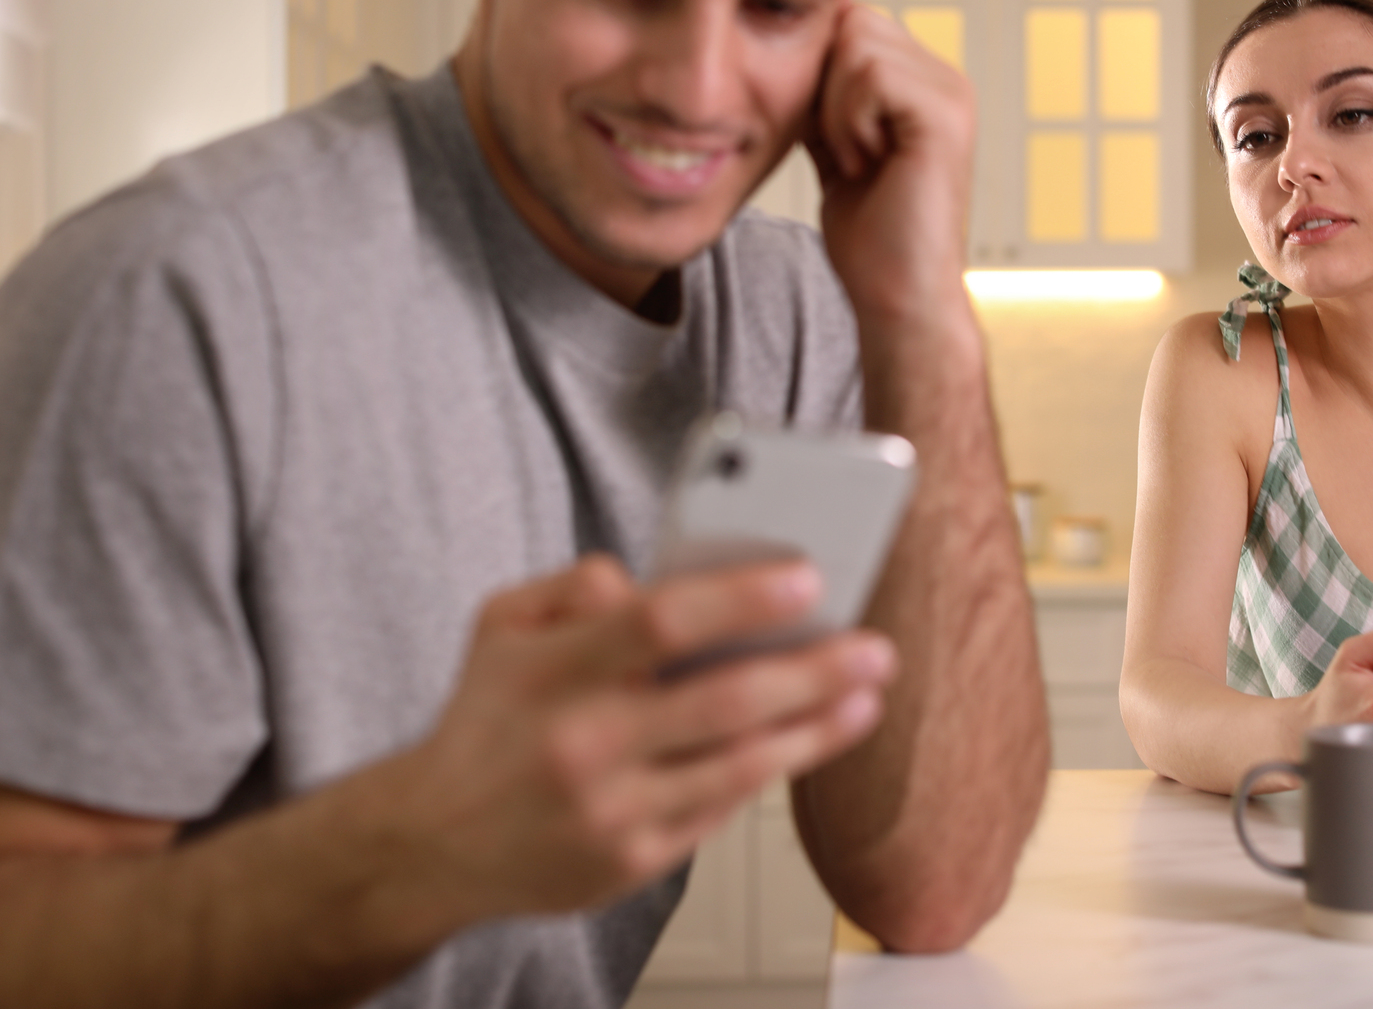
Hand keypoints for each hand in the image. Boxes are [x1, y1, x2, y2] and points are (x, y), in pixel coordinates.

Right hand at [385, 555, 895, 928]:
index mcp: (552, 672)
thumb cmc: (489, 717)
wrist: (431, 843)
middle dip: (814, 670)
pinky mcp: (632, 862)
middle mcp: (583, 744)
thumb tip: (655, 575)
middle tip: (875, 647)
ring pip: (740, 764)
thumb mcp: (504, 623)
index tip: (807, 578)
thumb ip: (577, 584)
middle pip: (724, 700)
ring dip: (817, 728)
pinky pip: (721, 808)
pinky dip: (769, 769)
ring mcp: (611, 811)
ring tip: (865, 695)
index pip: (660, 623)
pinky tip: (807, 739)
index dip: (741, 598)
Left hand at [807, 3, 977, 323]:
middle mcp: (945, 80)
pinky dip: (850, 119)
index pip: (852, 24)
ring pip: (857, 42)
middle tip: (842, 151)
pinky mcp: (945, 113)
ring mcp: (950, 93)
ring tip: (857, 161)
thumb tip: (789, 54)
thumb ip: (826, 102)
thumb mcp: (836, 151)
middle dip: (824, 84)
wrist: (898, 297)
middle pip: (853, 21)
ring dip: (835, 107)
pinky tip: (866, 164)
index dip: (818, 70)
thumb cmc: (871, 240)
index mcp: (923, 85)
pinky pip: (871, 73)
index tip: (822, 137)